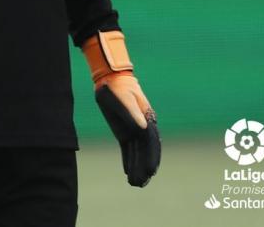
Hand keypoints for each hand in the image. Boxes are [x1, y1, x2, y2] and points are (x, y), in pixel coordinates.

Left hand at [83, 31, 160, 186]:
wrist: (111, 80)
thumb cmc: (120, 87)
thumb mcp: (126, 98)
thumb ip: (133, 112)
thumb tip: (143, 127)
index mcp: (147, 119)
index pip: (152, 142)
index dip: (152, 157)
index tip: (151, 171)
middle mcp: (142, 128)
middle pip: (145, 151)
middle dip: (144, 167)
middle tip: (141, 184)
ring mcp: (132, 131)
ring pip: (136, 153)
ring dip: (136, 167)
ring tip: (134, 183)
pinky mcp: (123, 132)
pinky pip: (127, 149)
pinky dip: (128, 160)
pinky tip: (127, 172)